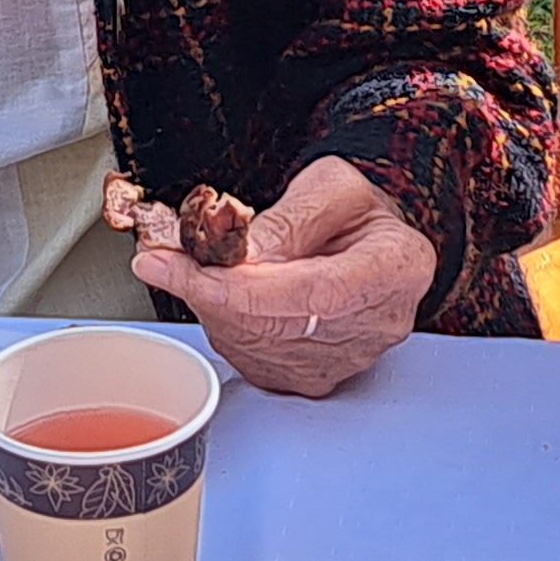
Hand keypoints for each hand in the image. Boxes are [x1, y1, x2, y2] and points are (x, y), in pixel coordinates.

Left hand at [130, 155, 432, 397]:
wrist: (371, 239)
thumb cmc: (356, 210)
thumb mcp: (329, 185)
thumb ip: (287, 219)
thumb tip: (241, 255)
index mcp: (396, 268)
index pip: (314, 296)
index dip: (242, 290)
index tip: (187, 271)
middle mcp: (379, 324)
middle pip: (280, 327)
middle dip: (210, 294)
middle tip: (163, 261)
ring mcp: (350, 358)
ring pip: (259, 348)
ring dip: (212, 309)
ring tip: (191, 268)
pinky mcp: (318, 376)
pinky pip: (255, 362)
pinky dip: (225, 328)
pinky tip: (220, 297)